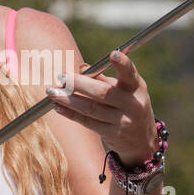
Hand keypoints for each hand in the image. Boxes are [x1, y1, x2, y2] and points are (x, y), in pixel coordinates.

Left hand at [45, 49, 157, 165]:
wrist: (142, 140)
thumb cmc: (129, 105)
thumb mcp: (125, 90)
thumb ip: (105, 78)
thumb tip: (82, 67)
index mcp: (136, 87)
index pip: (130, 74)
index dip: (122, 64)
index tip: (113, 54)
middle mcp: (132, 104)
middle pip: (102, 92)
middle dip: (79, 84)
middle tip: (61, 77)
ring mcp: (123, 121)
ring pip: (90, 108)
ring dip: (68, 99)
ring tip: (51, 91)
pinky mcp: (112, 134)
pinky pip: (87, 121)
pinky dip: (70, 113)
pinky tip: (58, 106)